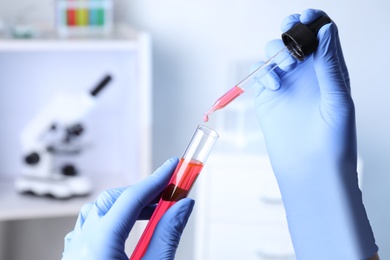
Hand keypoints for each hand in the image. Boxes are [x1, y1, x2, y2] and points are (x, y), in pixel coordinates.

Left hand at [62, 157, 193, 259]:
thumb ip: (168, 235)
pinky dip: (113, 218)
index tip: (174, 166)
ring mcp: (75, 250)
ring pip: (99, 211)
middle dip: (143, 191)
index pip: (133, 198)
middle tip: (169, 190)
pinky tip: (127, 225)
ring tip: (153, 210)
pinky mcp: (76, 258)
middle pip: (113, 200)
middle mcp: (81, 242)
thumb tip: (183, 206)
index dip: (157, 179)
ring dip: (128, 205)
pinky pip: (91, 226)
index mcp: (99, 243)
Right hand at [253, 9, 377, 258]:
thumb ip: (329, 64)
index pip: (322, 34)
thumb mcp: (338, 98)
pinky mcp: (267, 97)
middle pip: (295, 37)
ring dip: (277, 50)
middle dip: (290, 27)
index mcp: (329, 70)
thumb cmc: (334, 139)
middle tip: (290, 31)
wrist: (310, 169)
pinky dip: (264, 72)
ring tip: (286, 65)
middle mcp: (307, 74)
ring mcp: (286, 85)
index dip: (314, 20)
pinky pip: (261, 73)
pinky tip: (274, 85)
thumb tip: (325, 29)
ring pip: (275, 52)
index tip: (307, 16)